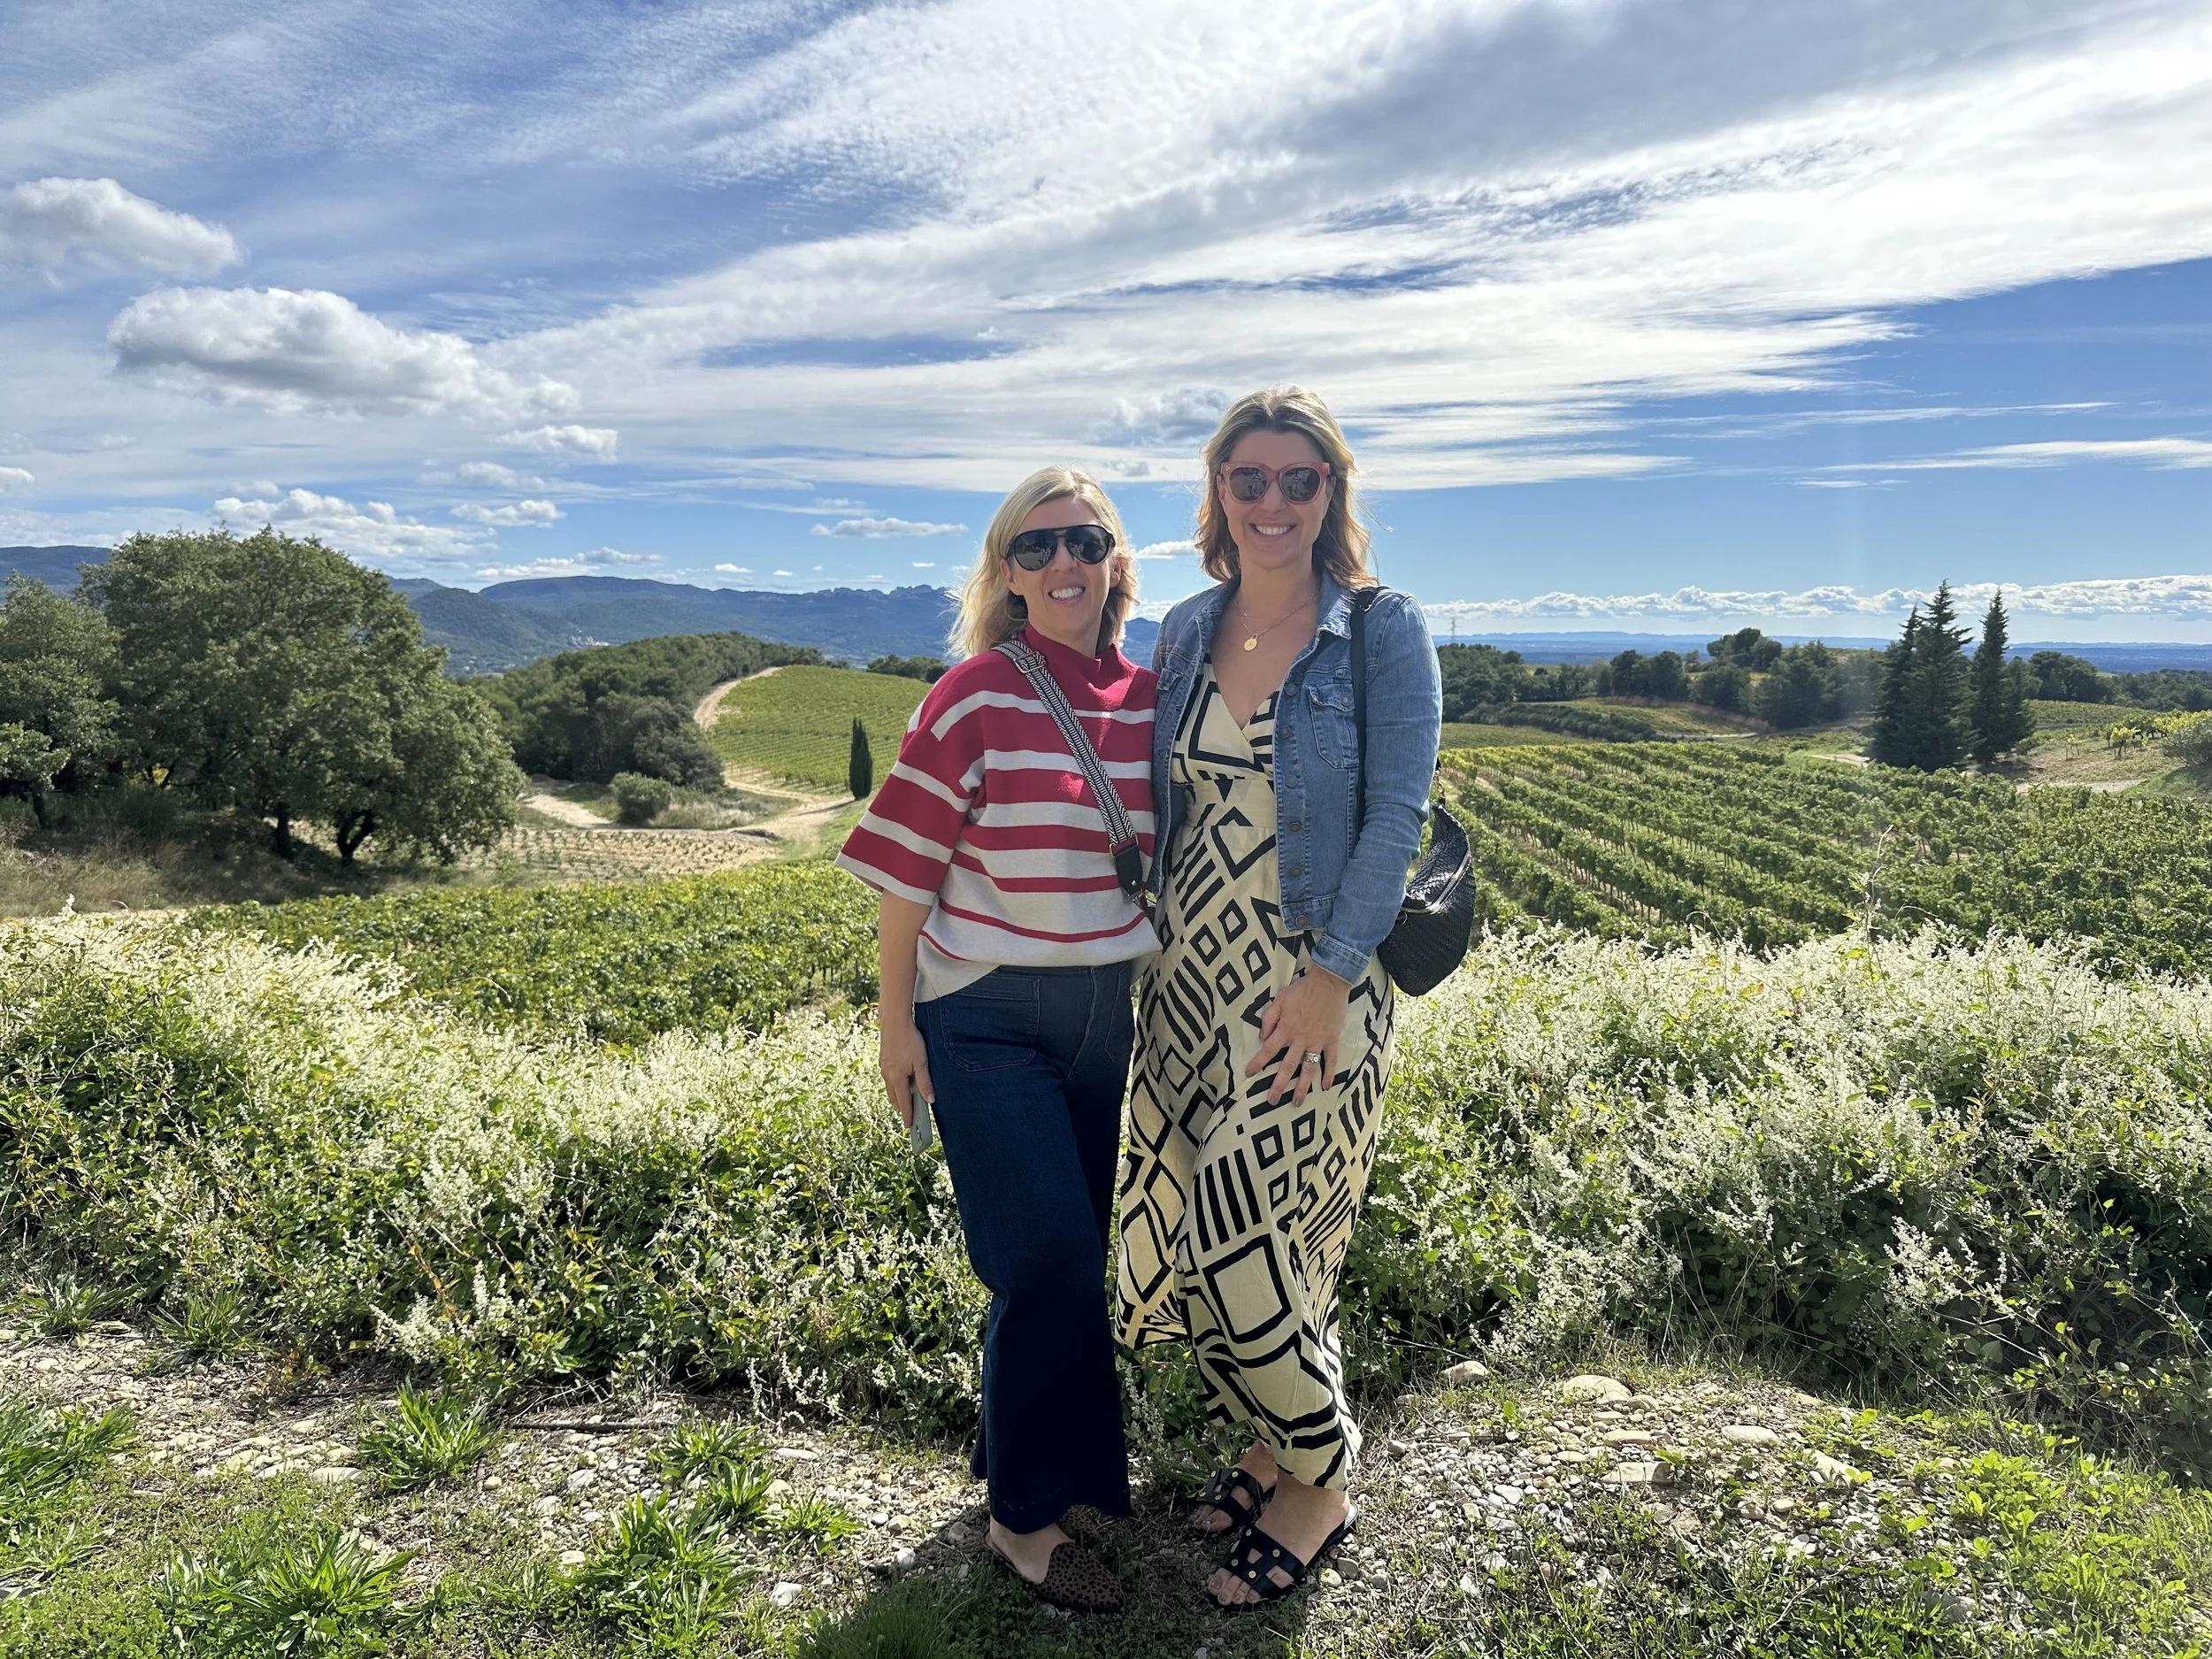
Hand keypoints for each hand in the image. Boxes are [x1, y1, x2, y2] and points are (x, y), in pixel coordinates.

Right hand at [879, 1015, 934, 1125]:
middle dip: (901, 1107)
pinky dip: (894, 1085)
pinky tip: (899, 1081)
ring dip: (897, 1096)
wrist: (894, 1022)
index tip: (909, 1125)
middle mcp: (888, 1075)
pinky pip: (887, 1078)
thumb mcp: (921, 1062)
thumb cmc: (910, 1040)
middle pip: (894, 1097)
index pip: (903, 1102)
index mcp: (897, 1078)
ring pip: (890, 1088)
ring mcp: (883, 1068)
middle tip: (909, 1114)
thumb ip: (925, 1082)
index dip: (907, 1115)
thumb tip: (929, 1100)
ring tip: (905, 1100)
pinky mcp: (883, 1060)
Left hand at [1245, 964, 1351, 1106]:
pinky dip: (1329, 1074)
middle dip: (1278, 1085)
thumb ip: (1269, 1018)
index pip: (1268, 1049)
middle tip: (1271, 1101)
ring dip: (1302, 1087)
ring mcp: (1318, 1041)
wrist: (1329, 982)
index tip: (1249, 1073)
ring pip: (1308, 1069)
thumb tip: (1262, 1037)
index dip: (1258, 1062)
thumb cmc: (1302, 989)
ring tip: (1296, 1102)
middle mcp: (1301, 1039)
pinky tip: (1326, 1087)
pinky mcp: (1332, 1040)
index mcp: (1286, 1029)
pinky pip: (1331, 1061)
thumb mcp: (1280, 999)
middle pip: (1287, 1066)